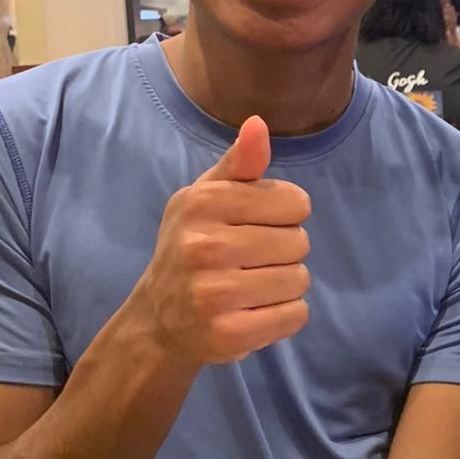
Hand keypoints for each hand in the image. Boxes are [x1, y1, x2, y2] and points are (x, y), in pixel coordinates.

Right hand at [134, 117, 310, 365]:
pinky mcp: (230, 334)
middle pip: (300, 242)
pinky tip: (255, 311)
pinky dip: (285, 315)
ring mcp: (216, 294)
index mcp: (204, 203)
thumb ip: (238, 163)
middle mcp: (206, 246)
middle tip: (250, 260)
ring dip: (285, 284)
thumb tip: (258, 124)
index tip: (257, 224)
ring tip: (252, 286)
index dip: (284, 214)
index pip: (296, 202)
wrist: (159, 319)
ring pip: (300, 279)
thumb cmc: (191, 245)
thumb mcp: (206, 197)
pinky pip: (296, 315)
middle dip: (284, 251)